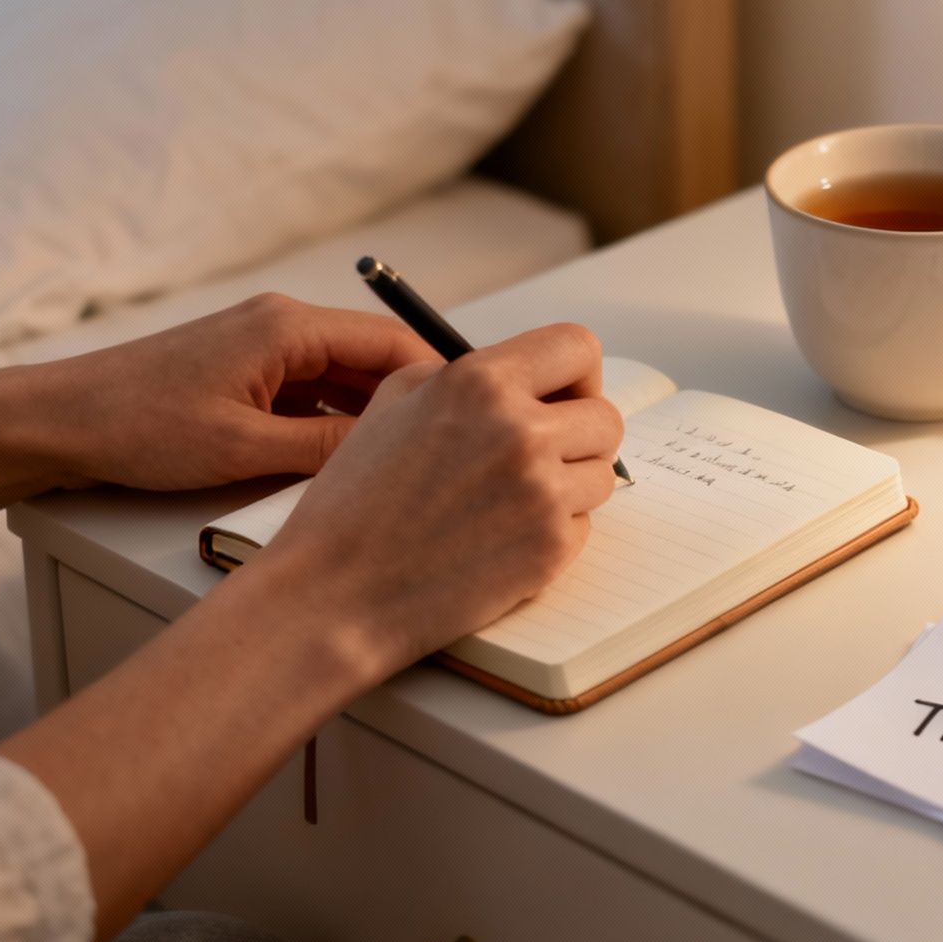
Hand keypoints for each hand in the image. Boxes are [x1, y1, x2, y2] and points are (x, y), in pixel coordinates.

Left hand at [29, 293, 437, 490]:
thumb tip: (394, 451)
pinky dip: (333, 423)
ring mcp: (262, 347)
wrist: (57, 422)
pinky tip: (346, 464)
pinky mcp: (244, 372)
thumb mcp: (245, 450)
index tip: (475, 423)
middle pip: (375, 359)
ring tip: (406, 466)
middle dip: (412, 405)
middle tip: (450, 454)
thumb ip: (328, 448)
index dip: (440, 383)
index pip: (394, 342)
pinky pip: (311, 393)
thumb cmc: (138, 427)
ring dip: (372, 418)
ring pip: (344, 380)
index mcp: (289, 327)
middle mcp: (282, 325)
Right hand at [253, 323, 622, 675]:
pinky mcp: (551, 548)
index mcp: (480, 383)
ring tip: (510, 501)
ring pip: (601, 476)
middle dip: (580, 435)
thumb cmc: (354, 501)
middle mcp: (520, 431)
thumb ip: (461, 375)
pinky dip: (552, 533)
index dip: (577, 373)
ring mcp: (542, 493)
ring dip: (569, 486)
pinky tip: (499, 541)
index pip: (577, 347)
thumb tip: (519, 374)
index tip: (562, 395)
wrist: (336, 594)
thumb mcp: (392, 404)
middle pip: (606, 417)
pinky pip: (583, 527)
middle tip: (542, 456)